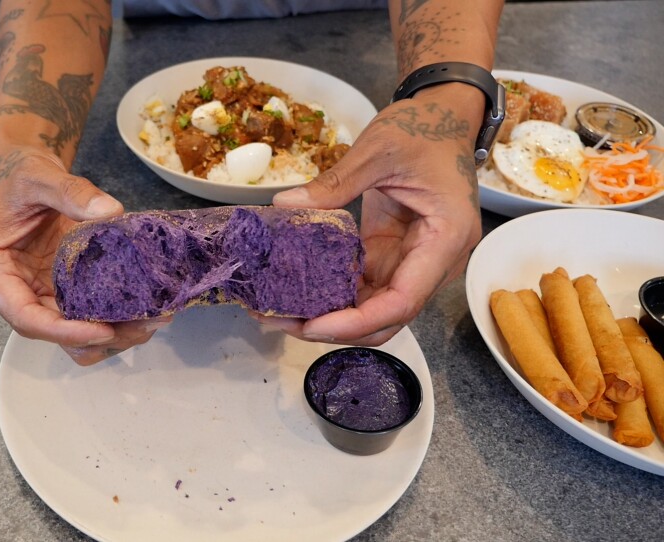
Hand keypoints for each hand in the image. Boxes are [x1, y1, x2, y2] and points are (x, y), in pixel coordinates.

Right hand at [0, 148, 170, 364]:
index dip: (63, 331)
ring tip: (153, 320)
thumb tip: (111, 211)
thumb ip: (70, 191)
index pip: (24, 317)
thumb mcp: (38, 176)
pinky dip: (114, 316)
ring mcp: (39, 292)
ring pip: (72, 331)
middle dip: (98, 336)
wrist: (23, 175)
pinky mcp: (61, 288)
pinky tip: (146, 307)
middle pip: (52, 332)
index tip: (104, 330)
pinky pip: (85, 313)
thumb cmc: (18, 177)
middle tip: (144, 325)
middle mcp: (13, 290)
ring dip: (112, 334)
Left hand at [262, 85, 482, 344]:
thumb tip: (284, 205)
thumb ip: (334, 183)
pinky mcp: (393, 254)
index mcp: (444, 240)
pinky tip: (299, 290)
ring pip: (374, 309)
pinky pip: (365, 287)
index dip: (355, 322)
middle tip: (282, 322)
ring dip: (331, 316)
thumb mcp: (378, 150)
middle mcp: (435, 262)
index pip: (401, 302)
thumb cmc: (423, 130)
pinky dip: (334, 294)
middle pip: (387, 317)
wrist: (443, 116)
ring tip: (280, 312)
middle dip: (336, 329)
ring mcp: (414, 261)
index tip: (311, 325)